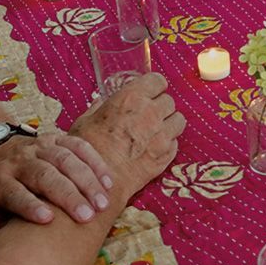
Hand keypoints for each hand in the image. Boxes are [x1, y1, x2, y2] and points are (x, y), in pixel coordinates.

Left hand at [0, 130, 117, 236]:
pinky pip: (77, 145)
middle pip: (44, 175)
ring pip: (65, 159)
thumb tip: (3, 255)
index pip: (13, 193)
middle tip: (88, 216)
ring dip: (87, 180)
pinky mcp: (55, 139)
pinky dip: (95, 162)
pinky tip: (107, 182)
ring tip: (103, 203)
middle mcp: (18, 161)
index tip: (47, 219)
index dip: (29, 205)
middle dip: (68, 195)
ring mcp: (38, 146)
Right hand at [70, 73, 183, 198]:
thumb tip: (103, 101)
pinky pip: (176, 142)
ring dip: (169, 123)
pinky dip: (168, 143)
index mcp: (131, 99)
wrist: (98, 184)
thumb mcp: (86, 121)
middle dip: (160, 105)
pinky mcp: (166, 155)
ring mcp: (161, 135)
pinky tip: (154, 147)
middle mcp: (151, 113)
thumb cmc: (88, 151)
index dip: (154, 86)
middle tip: (149, 114)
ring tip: (156, 130)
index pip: (157, 81)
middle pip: (169, 101)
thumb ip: (100, 107)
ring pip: (178, 120)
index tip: (150, 91)